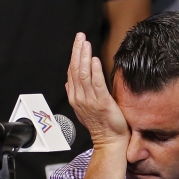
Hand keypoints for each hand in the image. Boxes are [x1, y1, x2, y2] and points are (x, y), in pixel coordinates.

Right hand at [66, 32, 129, 149]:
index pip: (72, 72)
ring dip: (84, 57)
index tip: (78, 42)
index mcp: (76, 97)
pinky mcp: (102, 103)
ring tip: (86, 43)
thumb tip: (68, 82)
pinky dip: (94, 71)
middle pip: (75, 69)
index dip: (74, 56)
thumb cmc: (101, 125)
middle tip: (80, 36)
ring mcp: (90, 100)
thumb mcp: (85, 108)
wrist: (109, 142)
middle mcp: (80, 97)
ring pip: (83, 74)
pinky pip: (96, 84)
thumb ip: (77, 94)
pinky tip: (95, 59)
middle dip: (77, 51)